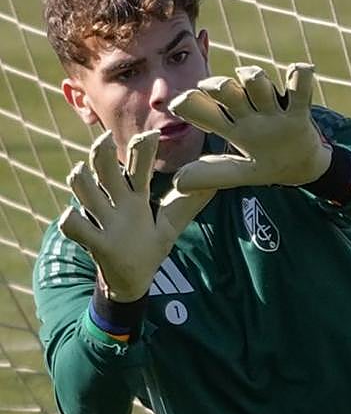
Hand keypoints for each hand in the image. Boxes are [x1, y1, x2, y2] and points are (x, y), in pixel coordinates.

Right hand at [58, 131, 213, 301]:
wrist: (130, 280)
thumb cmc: (148, 246)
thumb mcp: (169, 225)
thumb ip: (187, 204)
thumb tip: (216, 184)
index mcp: (136, 198)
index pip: (139, 167)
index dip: (142, 149)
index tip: (152, 134)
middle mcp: (118, 204)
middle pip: (105, 169)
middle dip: (103, 153)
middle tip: (106, 139)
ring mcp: (104, 221)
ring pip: (84, 190)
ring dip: (82, 181)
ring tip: (81, 172)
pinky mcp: (95, 243)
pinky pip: (74, 226)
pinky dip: (72, 221)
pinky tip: (73, 217)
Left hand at [168, 63, 331, 191]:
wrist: (302, 167)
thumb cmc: (266, 164)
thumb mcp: (239, 173)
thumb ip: (212, 175)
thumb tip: (177, 183)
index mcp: (230, 126)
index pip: (202, 110)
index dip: (190, 104)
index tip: (178, 105)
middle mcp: (247, 112)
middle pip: (226, 90)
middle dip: (219, 86)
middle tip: (217, 89)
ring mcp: (272, 109)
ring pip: (258, 83)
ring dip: (253, 78)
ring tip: (254, 79)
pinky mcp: (299, 112)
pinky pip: (299, 90)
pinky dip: (300, 78)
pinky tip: (299, 69)